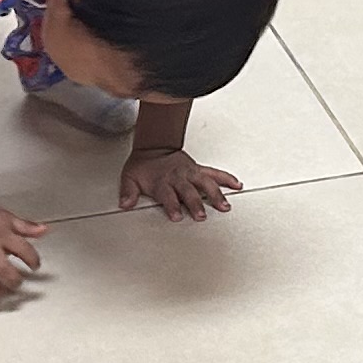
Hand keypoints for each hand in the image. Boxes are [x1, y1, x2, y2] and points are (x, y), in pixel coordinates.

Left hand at [120, 143, 239, 220]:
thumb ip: (128, 193)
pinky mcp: (199, 169)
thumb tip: (125, 204)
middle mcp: (178, 178)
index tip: (177, 216)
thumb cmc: (143, 166)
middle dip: (195, 203)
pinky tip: (237, 185)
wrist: (154, 146)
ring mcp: (190, 173)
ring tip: (224, 206)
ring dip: (216, 194)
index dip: (172, 205)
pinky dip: (227, 178)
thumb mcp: (130, 178)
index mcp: (162, 182)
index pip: (167, 195)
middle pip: (188, 191)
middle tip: (201, 216)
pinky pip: (215, 173)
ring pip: (206, 183)